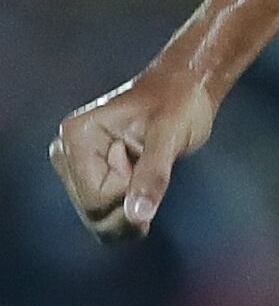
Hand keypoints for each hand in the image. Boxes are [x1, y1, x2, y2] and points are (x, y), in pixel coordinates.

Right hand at [50, 65, 218, 244]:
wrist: (186, 87)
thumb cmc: (180, 102)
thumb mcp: (171, 137)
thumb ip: (152, 177)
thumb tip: (137, 217)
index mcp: (77, 137)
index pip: (96, 200)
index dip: (131, 194)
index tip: (150, 161)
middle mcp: (66, 150)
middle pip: (93, 211)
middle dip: (129, 203)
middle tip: (151, 165)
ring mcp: (75, 162)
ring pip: (99, 213)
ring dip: (130, 203)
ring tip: (145, 167)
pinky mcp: (89, 169)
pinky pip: (104, 206)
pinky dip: (128, 204)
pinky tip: (142, 184)